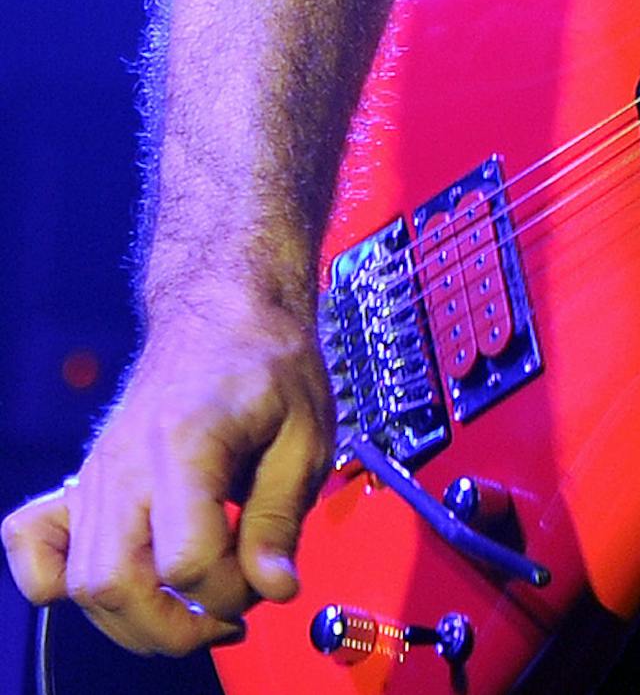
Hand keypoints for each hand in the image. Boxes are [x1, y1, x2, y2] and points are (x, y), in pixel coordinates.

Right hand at [3, 284, 332, 656]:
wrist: (224, 311)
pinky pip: (35, 544)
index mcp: (185, 441)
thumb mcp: (305, 431)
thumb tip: (274, 587)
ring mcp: (98, 473)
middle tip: (226, 617)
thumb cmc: (267, 361)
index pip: (186, 559)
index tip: (265, 579)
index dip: (229, 590)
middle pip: (117, 584)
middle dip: (175, 626)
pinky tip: (115, 586)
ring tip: (191, 610)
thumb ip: (282, 516)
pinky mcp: (85, 480)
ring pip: (82, 583)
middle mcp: (127, 461)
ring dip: (136, 619)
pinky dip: (58, 581)